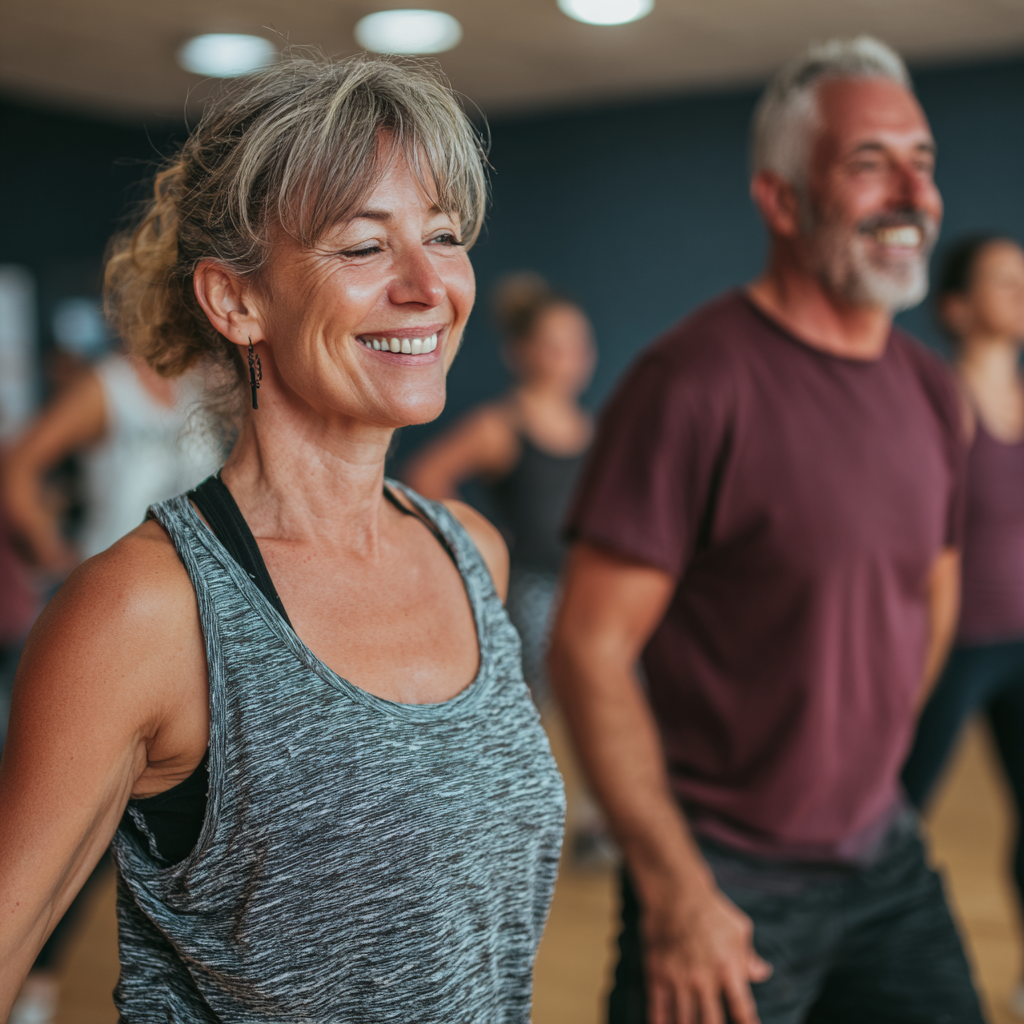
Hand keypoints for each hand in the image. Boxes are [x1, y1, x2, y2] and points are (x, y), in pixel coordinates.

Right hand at [642, 880, 772, 1023]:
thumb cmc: (710, 908)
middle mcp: (704, 978)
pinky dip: (660, 1022)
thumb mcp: (739, 928)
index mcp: (728, 968)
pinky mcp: (657, 973)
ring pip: (684, 1020)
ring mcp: (678, 977)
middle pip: (712, 1022)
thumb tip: (762, 972)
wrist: (674, 891)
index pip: (742, 1008)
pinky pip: (658, 1007)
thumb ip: (750, 955)